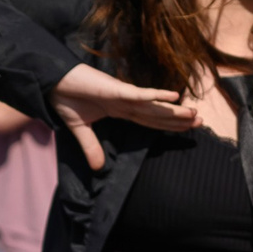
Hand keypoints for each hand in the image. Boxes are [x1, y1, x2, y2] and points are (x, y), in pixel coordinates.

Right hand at [52, 63, 195, 170]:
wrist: (52, 82)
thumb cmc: (66, 98)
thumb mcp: (80, 129)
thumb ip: (91, 147)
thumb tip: (98, 169)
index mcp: (119, 110)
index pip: (149, 120)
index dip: (167, 125)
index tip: (186, 128)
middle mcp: (126, 102)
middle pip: (157, 114)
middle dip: (178, 119)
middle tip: (200, 122)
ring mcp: (122, 95)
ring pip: (154, 106)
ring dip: (174, 111)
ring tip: (194, 114)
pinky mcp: (115, 89)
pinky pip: (139, 94)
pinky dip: (156, 95)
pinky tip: (173, 96)